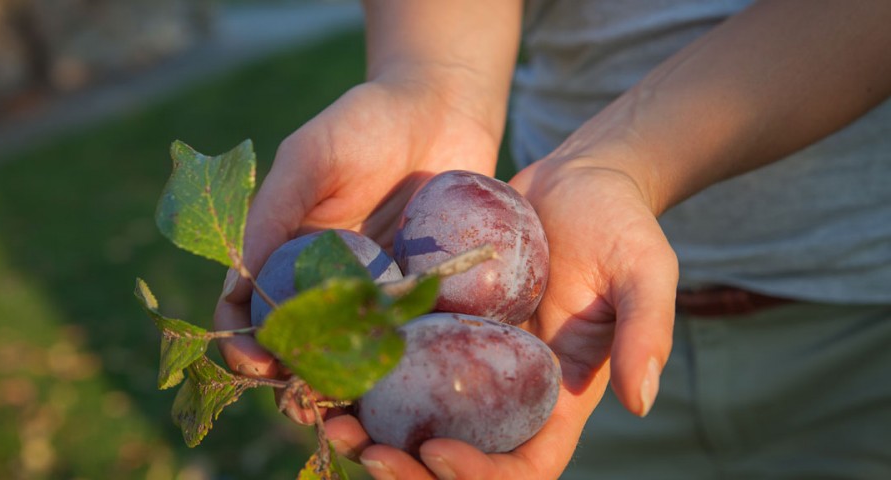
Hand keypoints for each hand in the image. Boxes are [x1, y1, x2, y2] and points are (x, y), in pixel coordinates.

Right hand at [214, 74, 500, 420]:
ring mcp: (376, 288)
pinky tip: (397, 378)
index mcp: (288, 250)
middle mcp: (327, 278)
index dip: (245, 338)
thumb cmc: (367, 121)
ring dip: (340, 383)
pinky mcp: (423, 290)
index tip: (252, 360)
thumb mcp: (311, 155)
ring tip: (342, 405)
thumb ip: (276, 209)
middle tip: (297, 399)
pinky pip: (407, 332)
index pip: (253, 306)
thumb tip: (239, 278)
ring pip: (351, 350)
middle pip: (301, 342)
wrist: (442, 107)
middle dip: (291, 376)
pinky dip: (397, 359)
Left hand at [325, 156, 679, 478]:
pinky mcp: (438, 327)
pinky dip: (363, 379)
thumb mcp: (645, 271)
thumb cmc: (618, 222)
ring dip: (373, 435)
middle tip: (362, 449)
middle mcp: (507, 390)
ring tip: (331, 421)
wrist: (575, 178)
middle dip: (410, 471)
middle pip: (459, 458)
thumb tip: (641, 402)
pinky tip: (326, 368)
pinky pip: (397, 366)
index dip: (482, 476)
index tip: (439, 451)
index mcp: (558, 395)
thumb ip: (646, 331)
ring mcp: (468, 362)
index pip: (524, 467)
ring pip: (417, 423)